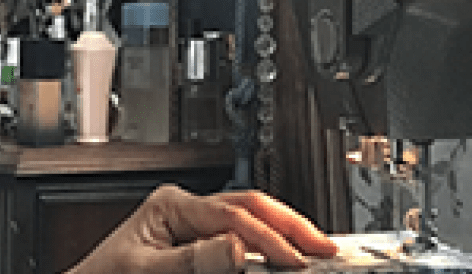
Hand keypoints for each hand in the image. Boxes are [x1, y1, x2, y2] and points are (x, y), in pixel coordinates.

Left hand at [68, 184, 337, 273]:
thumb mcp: (146, 270)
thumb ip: (192, 259)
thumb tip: (237, 248)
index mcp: (171, 205)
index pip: (233, 215)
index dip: (269, 238)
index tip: (296, 260)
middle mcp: (185, 207)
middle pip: (248, 205)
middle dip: (289, 223)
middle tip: (325, 246)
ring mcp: (193, 222)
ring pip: (249, 216)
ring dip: (283, 230)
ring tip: (314, 247)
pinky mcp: (198, 241)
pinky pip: (240, 235)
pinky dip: (265, 244)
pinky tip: (283, 253)